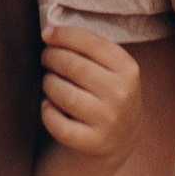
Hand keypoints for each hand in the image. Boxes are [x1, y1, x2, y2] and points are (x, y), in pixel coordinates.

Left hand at [40, 26, 141, 168]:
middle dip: (52, 58)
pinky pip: (59, 124)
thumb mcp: (112, 68)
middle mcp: (122, 94)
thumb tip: (49, 33)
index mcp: (128, 69)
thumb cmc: (107, 91)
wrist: (122, 136)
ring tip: (49, 81)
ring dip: (49, 84)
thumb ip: (89, 49)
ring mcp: (109, 120)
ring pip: (64, 95)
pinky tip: (49, 105)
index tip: (46, 34)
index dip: (64, 35)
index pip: (91, 43)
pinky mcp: (94, 142)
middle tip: (46, 58)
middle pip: (74, 67)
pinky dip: (47, 112)